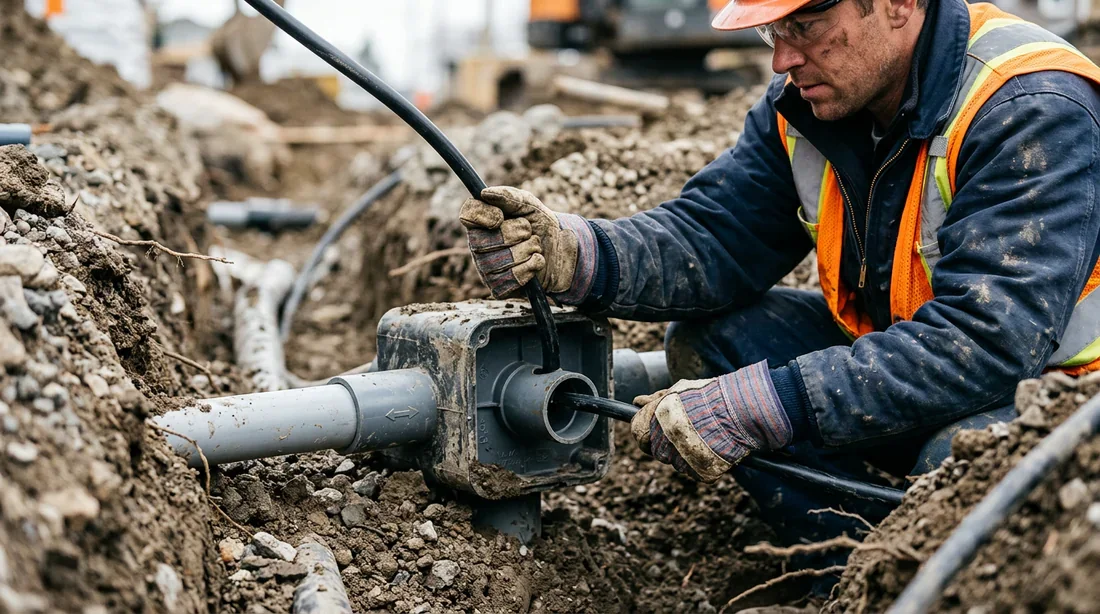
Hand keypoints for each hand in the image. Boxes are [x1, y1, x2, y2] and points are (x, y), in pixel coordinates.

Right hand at [460, 186, 592, 299]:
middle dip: (513, 234)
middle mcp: (478, 246)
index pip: (467, 215)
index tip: (500, 216)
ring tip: (536, 247)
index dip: (482, 216)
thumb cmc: (541, 225)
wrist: (562, 251)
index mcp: (482, 222)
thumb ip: (510, 196)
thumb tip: (485, 193)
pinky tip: (536, 263)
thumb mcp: (529, 205)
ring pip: (497, 262)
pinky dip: (529, 269)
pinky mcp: (498, 288)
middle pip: (480, 242)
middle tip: (529, 232)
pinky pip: (507, 279)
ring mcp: (486, 269)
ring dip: (526, 250)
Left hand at [630, 360, 792, 481]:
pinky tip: (713, 448)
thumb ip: (656, 399)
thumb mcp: (681, 391)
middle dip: (666, 442)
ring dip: (685, 453)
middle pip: (656, 450)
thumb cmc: (712, 396)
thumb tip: (637, 401)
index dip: (645, 430)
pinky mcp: (701, 473)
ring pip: (676, 462)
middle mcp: (666, 441)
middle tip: (686, 431)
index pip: (637, 431)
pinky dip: (702, 464)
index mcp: (657, 419)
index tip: (654, 428)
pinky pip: (695, 471)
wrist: (744, 411)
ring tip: (704, 437)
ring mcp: (683, 460)